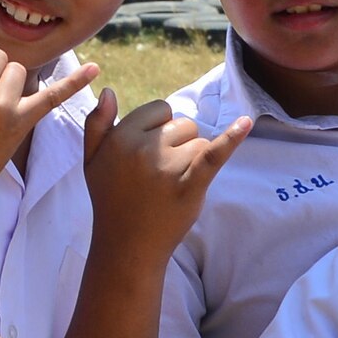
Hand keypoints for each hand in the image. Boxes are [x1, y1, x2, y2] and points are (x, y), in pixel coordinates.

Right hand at [82, 91, 249, 257]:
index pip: (159, 109)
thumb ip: (96, 124)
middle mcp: (143, 149)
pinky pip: (213, 156)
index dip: (157, 129)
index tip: (147, 155)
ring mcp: (168, 168)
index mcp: (120, 137)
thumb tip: (107, 90)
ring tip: (171, 185)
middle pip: (182, 124)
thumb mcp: (91, 161)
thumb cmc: (110, 200)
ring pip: (199, 142)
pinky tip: (245, 123)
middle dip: (177, 143)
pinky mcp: (190, 186)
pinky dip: (231, 139)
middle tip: (158, 175)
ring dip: (192, 160)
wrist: (126, 247)